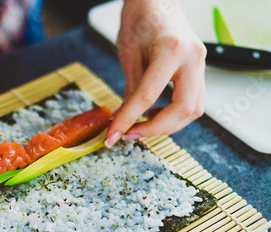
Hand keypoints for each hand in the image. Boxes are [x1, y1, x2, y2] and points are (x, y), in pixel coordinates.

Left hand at [105, 0, 206, 145]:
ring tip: (141, 124)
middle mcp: (193, 59)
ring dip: (168, 125)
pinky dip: (175, 115)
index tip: (113, 136)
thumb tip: (124, 119)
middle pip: (183, 109)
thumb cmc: (140, 19)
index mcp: (171, 50)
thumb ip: (131, 89)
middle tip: (129, 134)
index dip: (129, 119)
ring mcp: (201, 64)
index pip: (148, 96)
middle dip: (155, 128)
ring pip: (194, 110)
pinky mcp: (200, 70)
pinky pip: (193, 101)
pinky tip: (155, 114)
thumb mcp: (129, 54)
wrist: (157, 0)